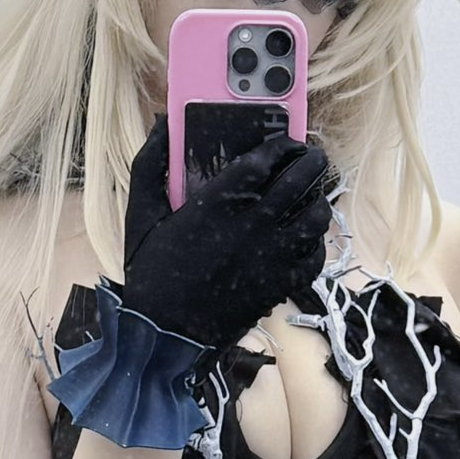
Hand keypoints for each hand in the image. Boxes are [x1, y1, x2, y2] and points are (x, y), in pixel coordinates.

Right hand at [116, 114, 332, 350]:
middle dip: (313, 161)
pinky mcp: (281, 284)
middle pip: (301, 179)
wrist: (165, 334)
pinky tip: (308, 237)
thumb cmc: (151, 273)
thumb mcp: (140, 214)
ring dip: (319, 200)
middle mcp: (252, 225)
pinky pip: (315, 257)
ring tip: (314, 194)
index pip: (266, 158)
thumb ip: (151, 164)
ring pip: (316, 217)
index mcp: (218, 202)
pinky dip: (316, 243)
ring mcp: (272, 256)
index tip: (288, 139)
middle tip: (314, 157)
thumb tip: (162, 124)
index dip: (283, 143)